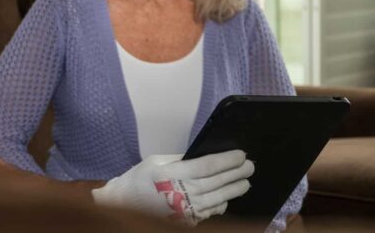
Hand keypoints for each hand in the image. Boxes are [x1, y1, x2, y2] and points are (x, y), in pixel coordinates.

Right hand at [92, 149, 253, 224]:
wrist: (124, 205)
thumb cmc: (138, 179)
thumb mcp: (156, 161)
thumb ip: (179, 159)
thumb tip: (200, 156)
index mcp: (176, 174)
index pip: (209, 166)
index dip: (227, 160)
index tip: (241, 154)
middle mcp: (185, 192)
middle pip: (218, 182)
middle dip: (236, 173)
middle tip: (250, 166)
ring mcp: (188, 209)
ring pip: (218, 198)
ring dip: (234, 190)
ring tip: (246, 182)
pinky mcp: (188, 220)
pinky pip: (210, 212)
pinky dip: (221, 205)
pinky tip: (227, 199)